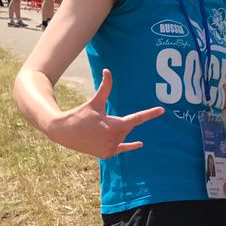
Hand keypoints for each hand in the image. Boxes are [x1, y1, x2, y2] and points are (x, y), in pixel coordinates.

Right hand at [48, 68, 163, 158]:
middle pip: (127, 127)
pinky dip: (127, 145)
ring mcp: (110, 149)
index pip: (136, 119)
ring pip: (122, 137)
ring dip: (116, 131)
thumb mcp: (94, 102)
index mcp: (114, 126)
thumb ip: (104, 87)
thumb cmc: (79, 115)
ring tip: (97, 129)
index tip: (162, 110)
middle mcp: (114, 139)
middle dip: (119, 121)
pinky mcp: (106, 155)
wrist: (63, 132)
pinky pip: (121, 149)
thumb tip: (108, 71)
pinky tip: (140, 143)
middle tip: (100, 120)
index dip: (150, 114)